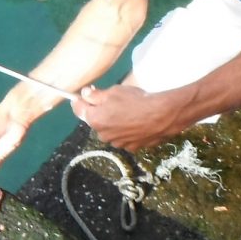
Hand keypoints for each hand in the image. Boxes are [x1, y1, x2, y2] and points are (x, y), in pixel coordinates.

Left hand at [73, 84, 188, 151]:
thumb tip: (84, 94)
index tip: (85, 95)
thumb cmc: (136, 100)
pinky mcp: (131, 147)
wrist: (162, 115)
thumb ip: (95, 95)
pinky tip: (137, 121)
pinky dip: (126, 130)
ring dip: (114, 122)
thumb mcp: (113, 92)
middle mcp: (103, 134)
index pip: (78, 109)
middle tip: (112, 101)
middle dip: (100, 112)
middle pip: (95, 120)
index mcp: (95, 119)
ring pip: (110, 130)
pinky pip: (123, 137)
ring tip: (128, 112)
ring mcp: (117, 143)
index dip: (80, 100)